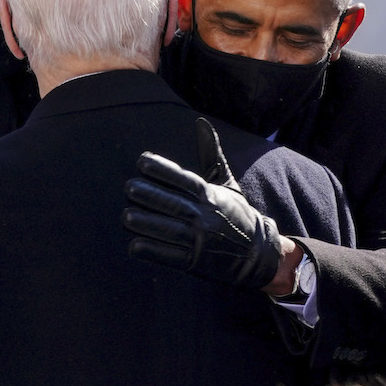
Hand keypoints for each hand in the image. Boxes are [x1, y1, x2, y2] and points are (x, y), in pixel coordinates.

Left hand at [123, 118, 284, 288]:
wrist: (258, 254)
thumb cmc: (237, 214)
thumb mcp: (227, 184)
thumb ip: (211, 154)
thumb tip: (200, 123)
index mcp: (211, 196)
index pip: (184, 180)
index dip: (163, 170)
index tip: (142, 162)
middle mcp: (206, 217)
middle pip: (174, 204)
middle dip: (149, 195)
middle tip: (129, 187)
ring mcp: (201, 241)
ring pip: (169, 230)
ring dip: (146, 223)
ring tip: (126, 216)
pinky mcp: (195, 263)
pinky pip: (170, 256)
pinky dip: (152, 250)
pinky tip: (135, 244)